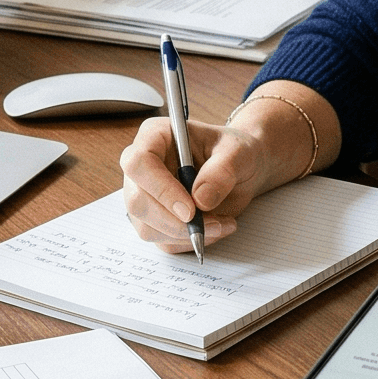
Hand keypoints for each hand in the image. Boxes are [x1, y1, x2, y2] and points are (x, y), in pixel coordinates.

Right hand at [118, 103, 303, 250]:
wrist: (241, 171)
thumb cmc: (234, 152)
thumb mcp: (238, 152)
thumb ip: (222, 170)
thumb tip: (200, 199)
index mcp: (155, 136)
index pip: (138, 163)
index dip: (161, 189)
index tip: (190, 209)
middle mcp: (142, 167)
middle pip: (137, 201)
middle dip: (174, 221)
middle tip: (213, 224)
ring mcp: (145, 196)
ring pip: (147, 227)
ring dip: (186, 234)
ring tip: (222, 223)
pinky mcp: (154, 220)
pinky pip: (162, 241)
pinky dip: (190, 242)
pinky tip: (214, 228)